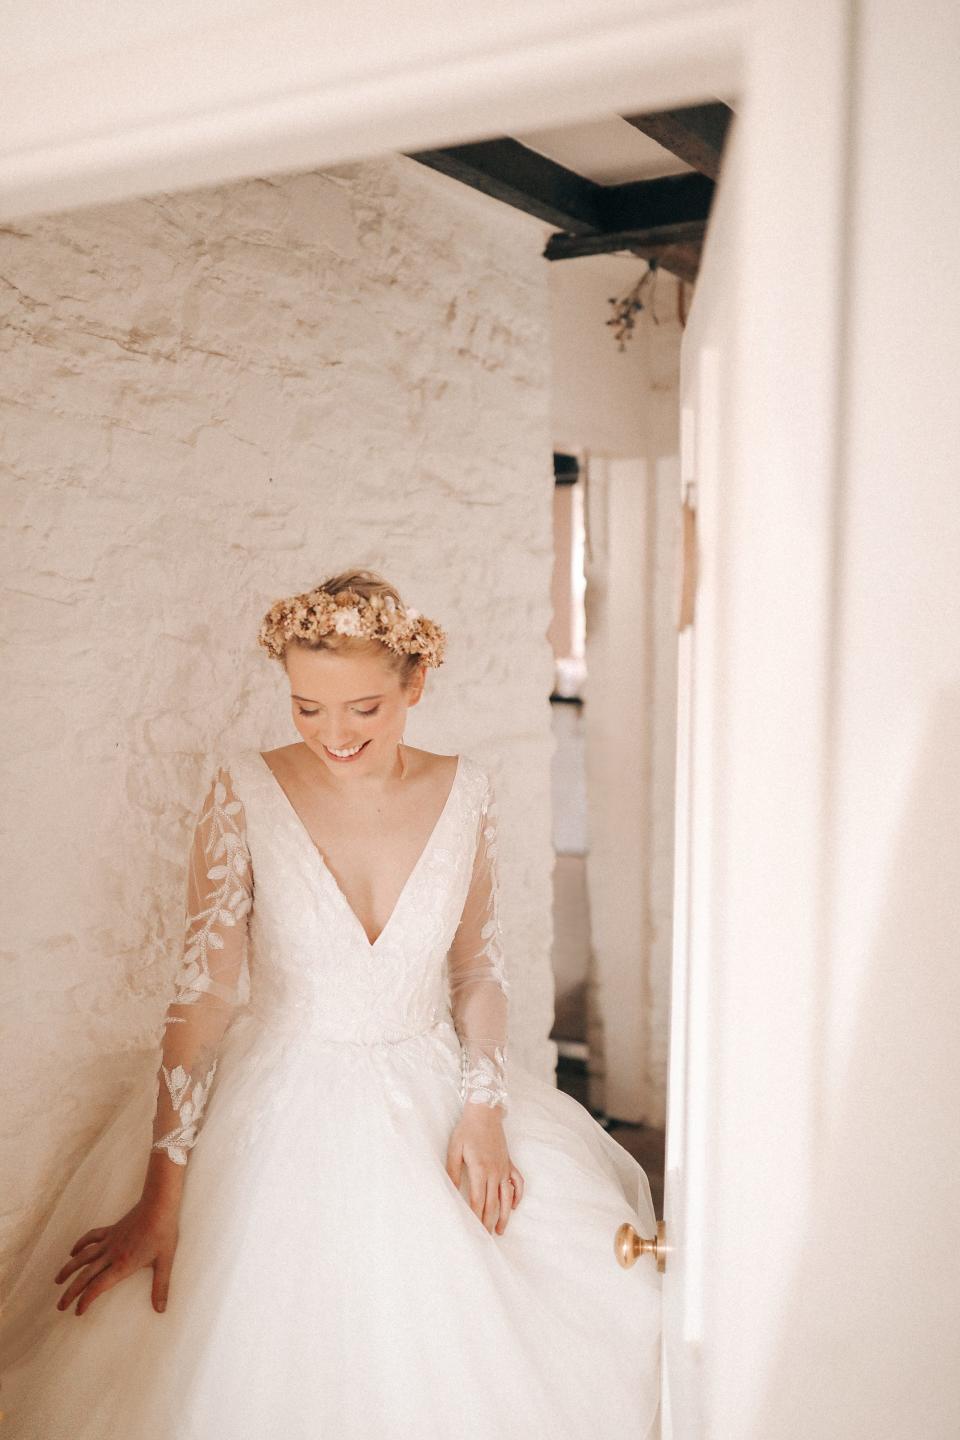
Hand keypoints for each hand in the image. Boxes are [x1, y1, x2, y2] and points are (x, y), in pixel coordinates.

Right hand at [53, 1196, 179, 1315]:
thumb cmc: (163, 1232)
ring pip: (82, 1256)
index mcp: (123, 1265)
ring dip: (68, 1269)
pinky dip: (80, 1244)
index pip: (98, 1286)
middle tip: (60, 1306)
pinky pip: (91, 1237)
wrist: (159, 1204)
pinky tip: (72, 1251)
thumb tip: (160, 1310)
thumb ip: (160, 1287)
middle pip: (85, 1275)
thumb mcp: (165, 1262)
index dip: (86, 1300)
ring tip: (57, 1281)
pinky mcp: (111, 1230)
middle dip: (71, 1292)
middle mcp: (111, 1254)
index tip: (77, 1311)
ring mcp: (109, 1241)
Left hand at [445, 1106, 523, 1235]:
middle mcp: (495, 1171)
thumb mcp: (454, 1149)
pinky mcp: (509, 1162)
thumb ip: (452, 1172)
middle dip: (489, 1222)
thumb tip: (451, 1192)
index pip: (479, 1200)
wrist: (485, 1112)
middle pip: (493, 1203)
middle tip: (485, 1239)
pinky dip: (518, 1196)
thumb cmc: (467, 1130)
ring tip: (500, 1230)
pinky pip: (517, 1182)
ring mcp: (504, 1168)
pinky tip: (513, 1206)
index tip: (473, 1231)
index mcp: (480, 1169)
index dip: (476, 1217)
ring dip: (504, 1215)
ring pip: (507, 1197)